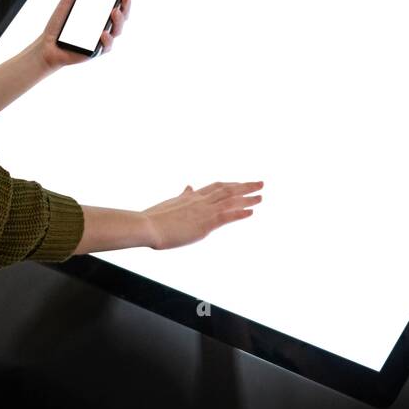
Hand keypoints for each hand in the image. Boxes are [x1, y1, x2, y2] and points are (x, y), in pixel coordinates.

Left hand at [33, 0, 130, 70]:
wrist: (46, 45)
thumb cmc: (59, 24)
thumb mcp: (68, 0)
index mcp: (100, 15)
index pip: (118, 5)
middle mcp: (104, 27)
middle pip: (122, 17)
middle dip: (126, 7)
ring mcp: (101, 40)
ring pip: (117, 31)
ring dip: (119, 21)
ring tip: (114, 11)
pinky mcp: (95, 51)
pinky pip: (106, 46)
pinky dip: (106, 39)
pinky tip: (103, 33)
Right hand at [142, 182, 263, 250]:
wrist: (147, 225)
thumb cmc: (154, 218)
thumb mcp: (170, 203)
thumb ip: (182, 195)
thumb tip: (188, 186)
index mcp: (192, 196)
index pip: (216, 187)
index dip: (231, 185)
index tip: (242, 183)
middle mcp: (200, 200)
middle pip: (227, 189)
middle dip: (245, 186)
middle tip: (260, 183)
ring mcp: (203, 210)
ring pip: (230, 200)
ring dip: (247, 197)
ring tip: (261, 196)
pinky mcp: (204, 223)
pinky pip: (227, 216)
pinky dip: (240, 213)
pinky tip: (251, 212)